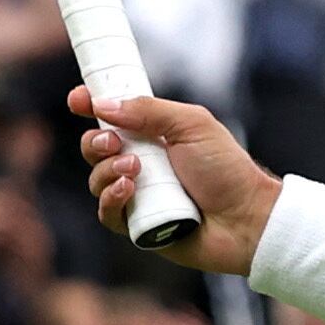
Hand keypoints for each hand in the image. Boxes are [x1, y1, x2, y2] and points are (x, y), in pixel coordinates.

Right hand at [72, 88, 281, 275]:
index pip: (113, 117)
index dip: (91, 106)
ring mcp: (138, 195)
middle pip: (96, 148)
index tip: (78, 98)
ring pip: (97, 180)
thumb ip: (149, 111)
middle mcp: (142, 163)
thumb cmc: (226, 169)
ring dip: (107, 171)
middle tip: (112, 142)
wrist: (245, 218)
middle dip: (95, 141)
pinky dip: (111, 199)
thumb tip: (104, 104)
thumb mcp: (192, 125)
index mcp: (155, 134)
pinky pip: (107, 212)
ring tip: (135, 169)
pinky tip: (129, 190)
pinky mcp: (137, 226)